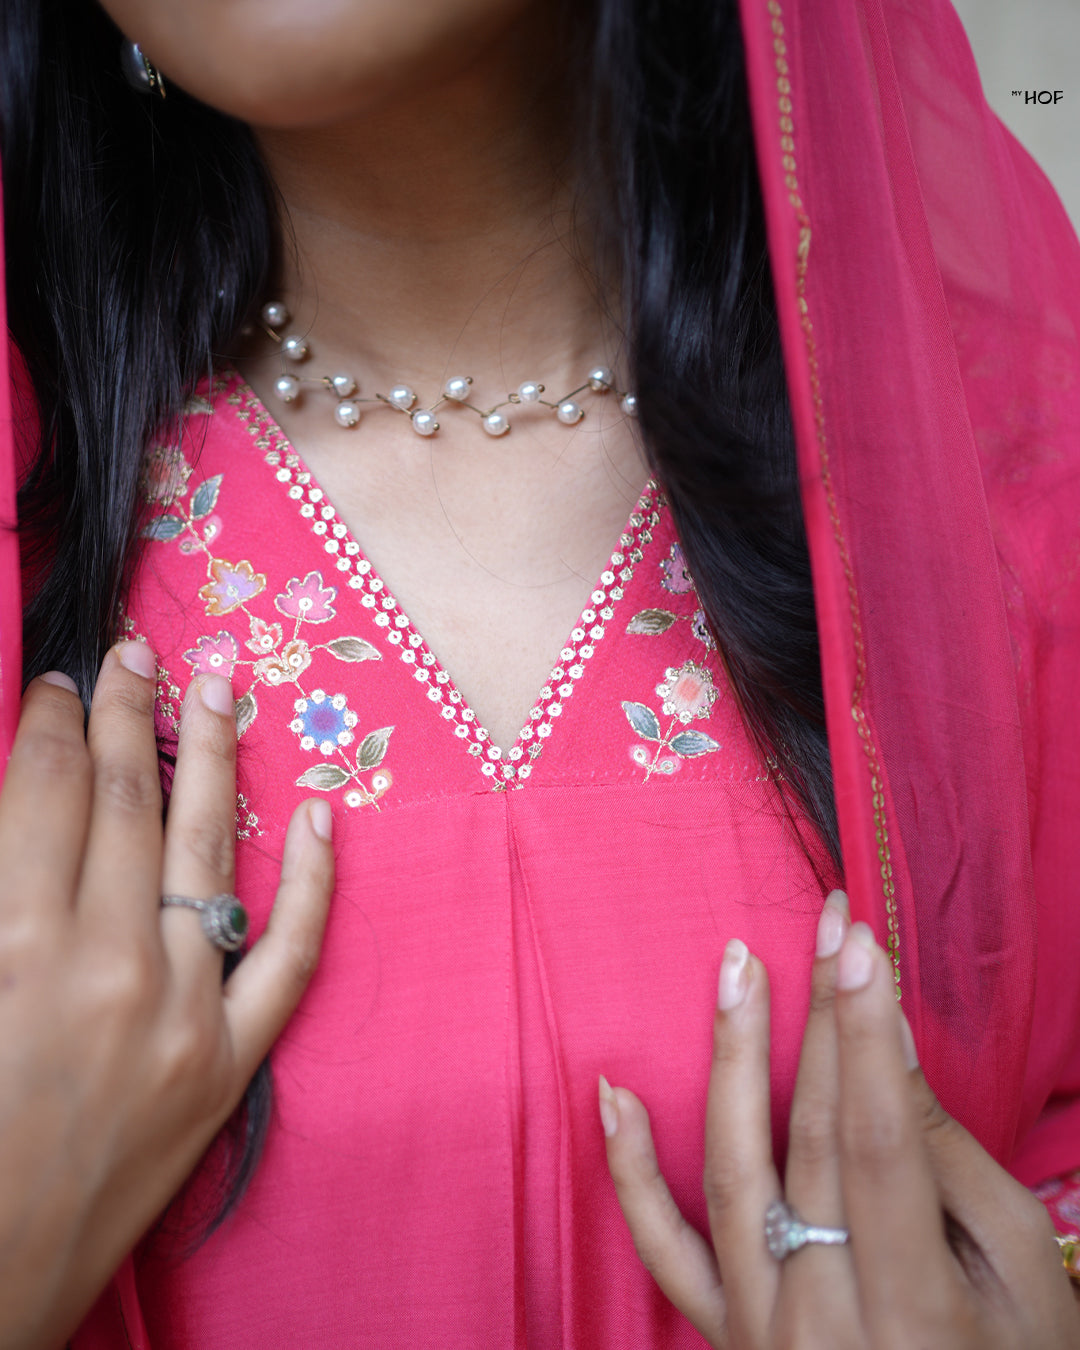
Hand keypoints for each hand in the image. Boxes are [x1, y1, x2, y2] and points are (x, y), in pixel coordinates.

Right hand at [0, 642, 334, 1349]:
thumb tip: (27, 809)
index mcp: (10, 948)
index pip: (46, 792)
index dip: (58, 723)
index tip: (66, 683)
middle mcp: (106, 968)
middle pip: (125, 804)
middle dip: (133, 714)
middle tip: (144, 652)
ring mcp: (182, 1015)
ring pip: (205, 852)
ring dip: (214, 758)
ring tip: (223, 686)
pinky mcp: (228, 1067)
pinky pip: (288, 956)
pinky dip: (311, 883)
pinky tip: (317, 815)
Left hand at [600, 891, 1079, 1347]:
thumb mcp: (1017, 1275)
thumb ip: (949, 1168)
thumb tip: (883, 1048)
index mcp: (915, 1313)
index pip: (876, 1141)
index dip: (864, 1035)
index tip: (857, 945)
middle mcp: (823, 1325)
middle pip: (811, 1136)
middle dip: (821, 1016)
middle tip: (824, 927)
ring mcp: (760, 1331)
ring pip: (733, 1171)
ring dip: (731, 1055)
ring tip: (736, 966)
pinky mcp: (722, 1334)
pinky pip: (661, 1249)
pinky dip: (632, 1172)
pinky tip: (615, 1094)